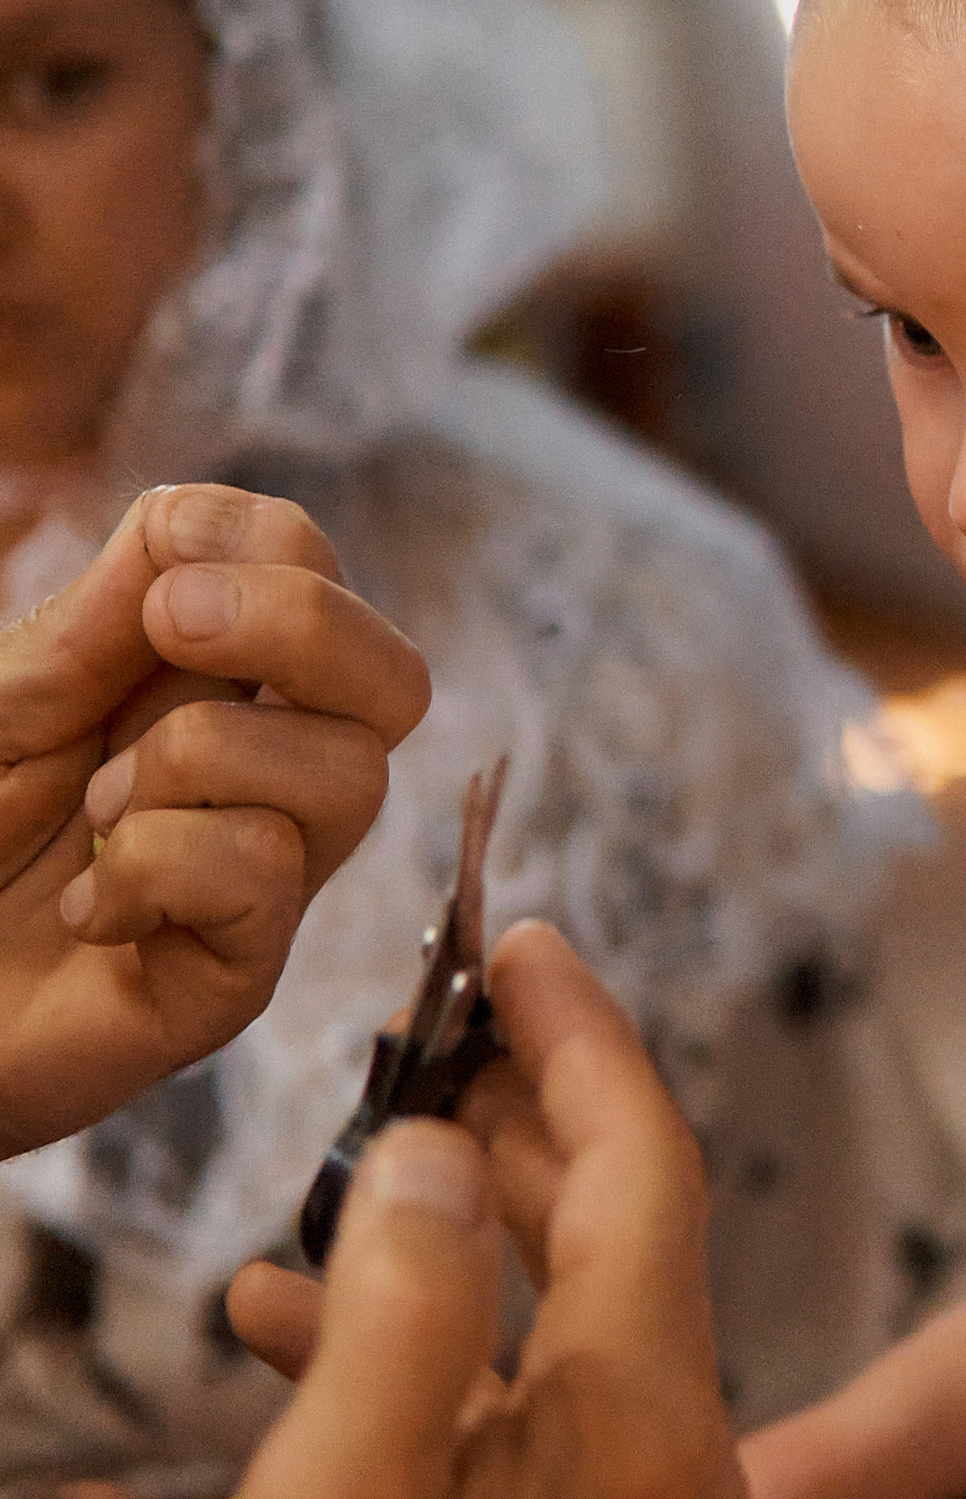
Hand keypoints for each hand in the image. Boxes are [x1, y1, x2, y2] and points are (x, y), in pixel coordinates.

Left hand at [0, 483, 428, 1148]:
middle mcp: (268, 777)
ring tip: (98, 812)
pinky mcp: (238, 976)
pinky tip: (91, 908)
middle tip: (169, 626)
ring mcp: (264, 881)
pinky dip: (155, 866)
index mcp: (215, 687)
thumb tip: (184, 522)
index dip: (263, 542)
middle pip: (394, 678)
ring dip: (195, 760)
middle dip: (301, 622)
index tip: (161, 564)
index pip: (318, 576)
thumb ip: (88, 625)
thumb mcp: (2, 707)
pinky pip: (263, 874)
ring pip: (348, 775)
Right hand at [148, 925, 747, 1498]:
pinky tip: (302, 1312)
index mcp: (641, 1423)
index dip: (582, 1037)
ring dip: (467, 1216)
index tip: (519, 935)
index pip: (643, 1166)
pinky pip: (528, 1393)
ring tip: (361, 1147)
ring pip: (569, 1300)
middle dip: (523, 1108)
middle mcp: (673, 1457)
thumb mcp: (336, 1496)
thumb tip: (442, 1147)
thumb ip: (403, 1301)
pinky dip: (439, 1332)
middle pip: (621, 1219)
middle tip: (430, 1018)